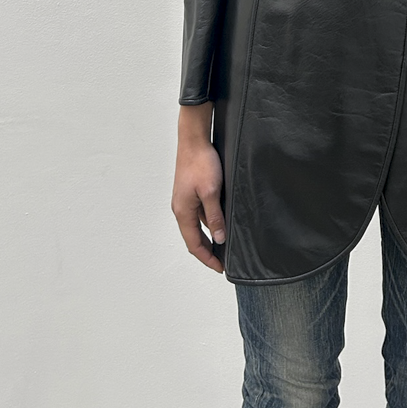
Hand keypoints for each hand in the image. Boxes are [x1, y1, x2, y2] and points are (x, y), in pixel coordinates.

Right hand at [171, 103, 225, 272]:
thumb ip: (215, 216)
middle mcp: (181, 208)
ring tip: (225, 245)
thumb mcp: (211, 191)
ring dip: (209, 236)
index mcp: (183, 212)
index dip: (207, 258)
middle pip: (193, 237)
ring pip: (197, 225)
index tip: (220, 268)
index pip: (194, 244)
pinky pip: (199, 214)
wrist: (193, 139)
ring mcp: (185, 200)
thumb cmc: (201, 162)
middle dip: (207, 251)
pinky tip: (221, 222)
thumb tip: (219, 238)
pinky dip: (209, 222)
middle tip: (223, 261)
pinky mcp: (190, 192)